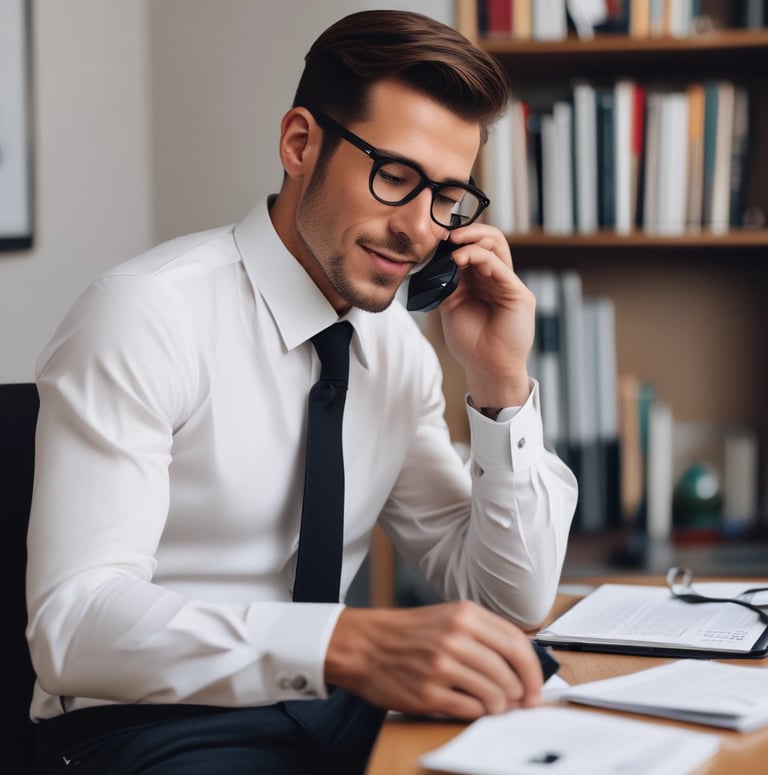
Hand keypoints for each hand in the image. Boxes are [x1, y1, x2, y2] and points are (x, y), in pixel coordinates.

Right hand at [324, 601, 543, 718]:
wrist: (364, 644)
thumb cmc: (408, 633)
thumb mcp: (447, 617)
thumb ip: (483, 634)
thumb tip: (521, 667)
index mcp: (464, 615)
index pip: (517, 644)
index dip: (533, 671)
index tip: (536, 687)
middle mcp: (455, 637)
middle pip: (509, 673)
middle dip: (519, 694)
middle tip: (518, 702)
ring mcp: (441, 666)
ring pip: (494, 694)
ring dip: (499, 706)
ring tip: (493, 705)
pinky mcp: (428, 693)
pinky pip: (470, 710)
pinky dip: (478, 713)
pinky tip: (471, 707)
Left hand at [437, 224, 534, 407]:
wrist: (486, 369)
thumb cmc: (471, 342)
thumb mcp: (451, 305)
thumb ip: (448, 281)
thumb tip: (436, 259)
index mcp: (483, 280)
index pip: (475, 248)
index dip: (457, 240)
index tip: (437, 239)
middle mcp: (498, 279)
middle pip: (490, 240)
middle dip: (467, 232)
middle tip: (446, 235)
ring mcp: (509, 284)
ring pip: (497, 247)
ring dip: (473, 240)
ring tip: (453, 245)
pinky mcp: (518, 294)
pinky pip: (500, 267)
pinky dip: (480, 258)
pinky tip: (461, 259)